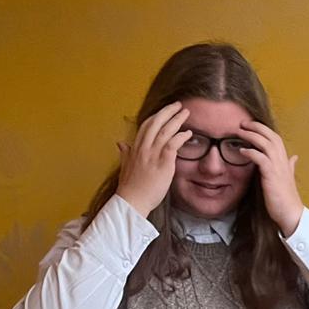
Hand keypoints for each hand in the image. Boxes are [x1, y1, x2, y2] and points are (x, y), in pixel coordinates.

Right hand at [116, 102, 191, 217]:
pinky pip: (172, 144)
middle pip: (155, 123)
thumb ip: (125, 153)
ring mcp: (152, 155)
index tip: (165, 111)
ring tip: (186, 113)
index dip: (156, 116)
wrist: (131, 202)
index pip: (145, 126)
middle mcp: (143, 149)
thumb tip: (120, 143)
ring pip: (165, 131)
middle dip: (168, 111)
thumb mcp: (124, 166)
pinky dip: (181, 137)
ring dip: (177, 120)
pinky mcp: (162, 164)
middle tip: (179, 105)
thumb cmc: (130, 188)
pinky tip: (188, 133)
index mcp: (135, 149)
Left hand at [237, 119, 303, 235]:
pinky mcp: (272, 176)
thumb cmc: (287, 198)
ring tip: (239, 131)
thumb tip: (294, 157)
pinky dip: (251, 153)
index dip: (264, 129)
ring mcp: (278, 168)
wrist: (291, 214)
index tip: (251, 125)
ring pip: (266, 144)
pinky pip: (261, 159)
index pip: (275, 138)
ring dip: (252, 136)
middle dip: (257, 127)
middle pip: (271, 136)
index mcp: (285, 161)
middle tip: (243, 123)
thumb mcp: (288, 178)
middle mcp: (283, 161)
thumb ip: (290, 166)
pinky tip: (242, 151)